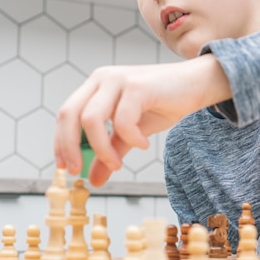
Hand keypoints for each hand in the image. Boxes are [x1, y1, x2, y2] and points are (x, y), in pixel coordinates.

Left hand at [55, 54, 231, 185]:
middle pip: (69, 114)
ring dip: (101, 149)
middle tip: (80, 171)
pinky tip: (143, 144)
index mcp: (96, 86)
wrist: (198, 84)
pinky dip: (130, 139)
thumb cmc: (164, 103)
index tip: (65, 168)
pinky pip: (122, 120)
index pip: (66, 114)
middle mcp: (102, 79)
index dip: (61, 142)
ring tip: (117, 164)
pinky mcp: (138, 85)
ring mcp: (119, 79)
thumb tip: (94, 180)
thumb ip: (112, 151)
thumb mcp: (132, 132)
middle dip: (70, 146)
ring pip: (92, 119)